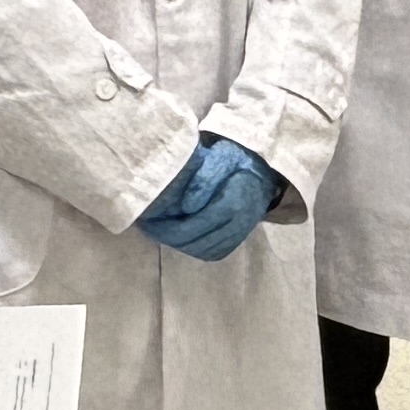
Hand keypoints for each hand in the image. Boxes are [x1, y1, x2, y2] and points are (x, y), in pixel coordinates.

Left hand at [137, 136, 281, 262]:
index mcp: (234, 201)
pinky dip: (191, 247)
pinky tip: (176, 237)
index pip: (197, 223)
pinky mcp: (235, 241)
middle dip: (167, 236)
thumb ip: (204, 179)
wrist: (263, 174)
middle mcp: (239, 223)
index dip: (169, 226)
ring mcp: (239, 235)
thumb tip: (186, 206)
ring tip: (157, 231)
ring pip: (201, 250)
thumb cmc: (236, 160)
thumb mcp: (221, 157)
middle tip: (146, 226)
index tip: (147, 220)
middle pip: (196, 240)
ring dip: (177, 243)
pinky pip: (210, 253)